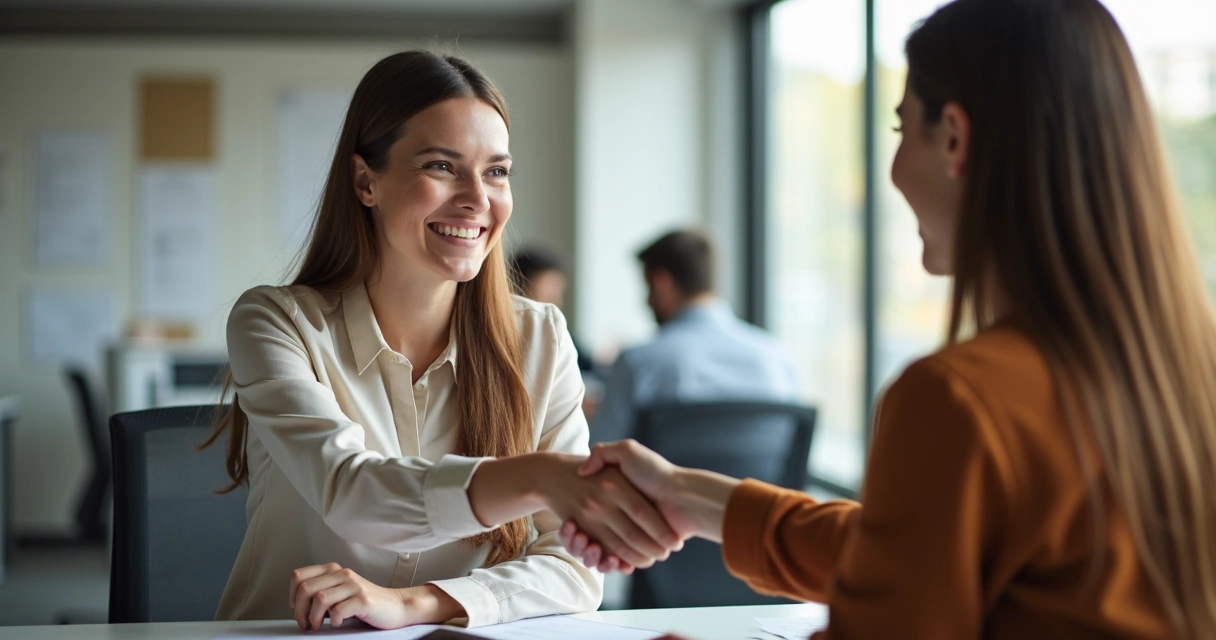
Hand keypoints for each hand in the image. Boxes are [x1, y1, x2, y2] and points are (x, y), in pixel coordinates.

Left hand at [289, 563, 462, 630]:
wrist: (396, 606)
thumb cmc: (365, 602)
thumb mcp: (341, 590)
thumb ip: (322, 590)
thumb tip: (298, 605)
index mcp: (334, 570)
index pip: (299, 576)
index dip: (292, 595)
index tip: (296, 608)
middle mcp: (343, 574)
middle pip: (305, 588)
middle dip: (300, 611)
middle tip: (305, 624)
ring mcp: (354, 586)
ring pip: (319, 598)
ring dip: (314, 618)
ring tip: (319, 626)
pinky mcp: (363, 599)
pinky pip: (338, 610)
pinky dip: (334, 621)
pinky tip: (338, 623)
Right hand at [564, 440, 740, 571]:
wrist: (685, 497)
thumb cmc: (656, 472)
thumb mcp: (627, 452)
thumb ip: (602, 453)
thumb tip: (583, 471)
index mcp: (614, 497)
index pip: (586, 513)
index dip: (574, 524)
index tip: (568, 525)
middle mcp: (619, 516)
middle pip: (589, 535)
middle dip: (580, 543)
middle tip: (577, 537)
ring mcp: (629, 534)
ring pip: (601, 551)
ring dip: (591, 555)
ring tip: (588, 547)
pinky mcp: (640, 549)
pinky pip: (619, 561)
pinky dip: (611, 564)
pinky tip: (606, 559)